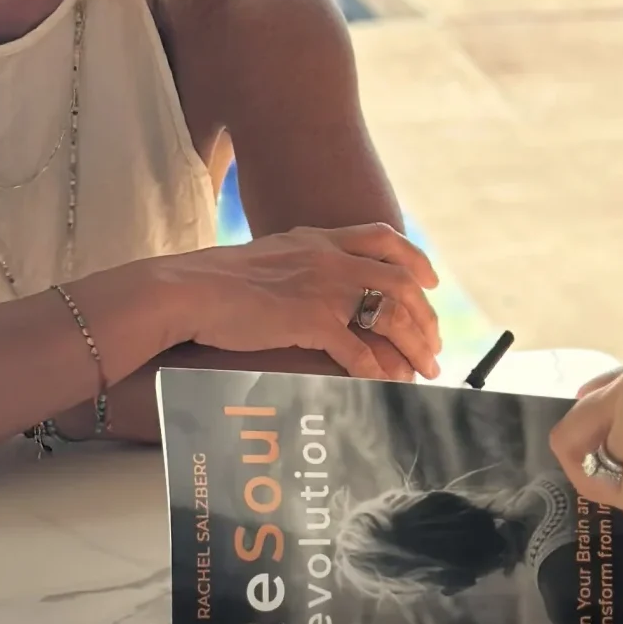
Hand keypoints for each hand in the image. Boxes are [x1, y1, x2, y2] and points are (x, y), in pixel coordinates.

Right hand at [166, 223, 441, 382]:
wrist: (187, 290)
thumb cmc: (217, 280)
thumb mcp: (270, 255)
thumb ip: (300, 261)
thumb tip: (313, 281)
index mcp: (320, 239)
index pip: (384, 238)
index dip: (415, 259)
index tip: (431, 281)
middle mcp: (330, 259)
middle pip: (400, 282)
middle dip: (425, 316)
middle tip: (435, 343)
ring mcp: (324, 288)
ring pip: (390, 316)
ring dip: (414, 346)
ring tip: (425, 370)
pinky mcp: (311, 320)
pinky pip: (359, 350)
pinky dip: (379, 371)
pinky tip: (386, 385)